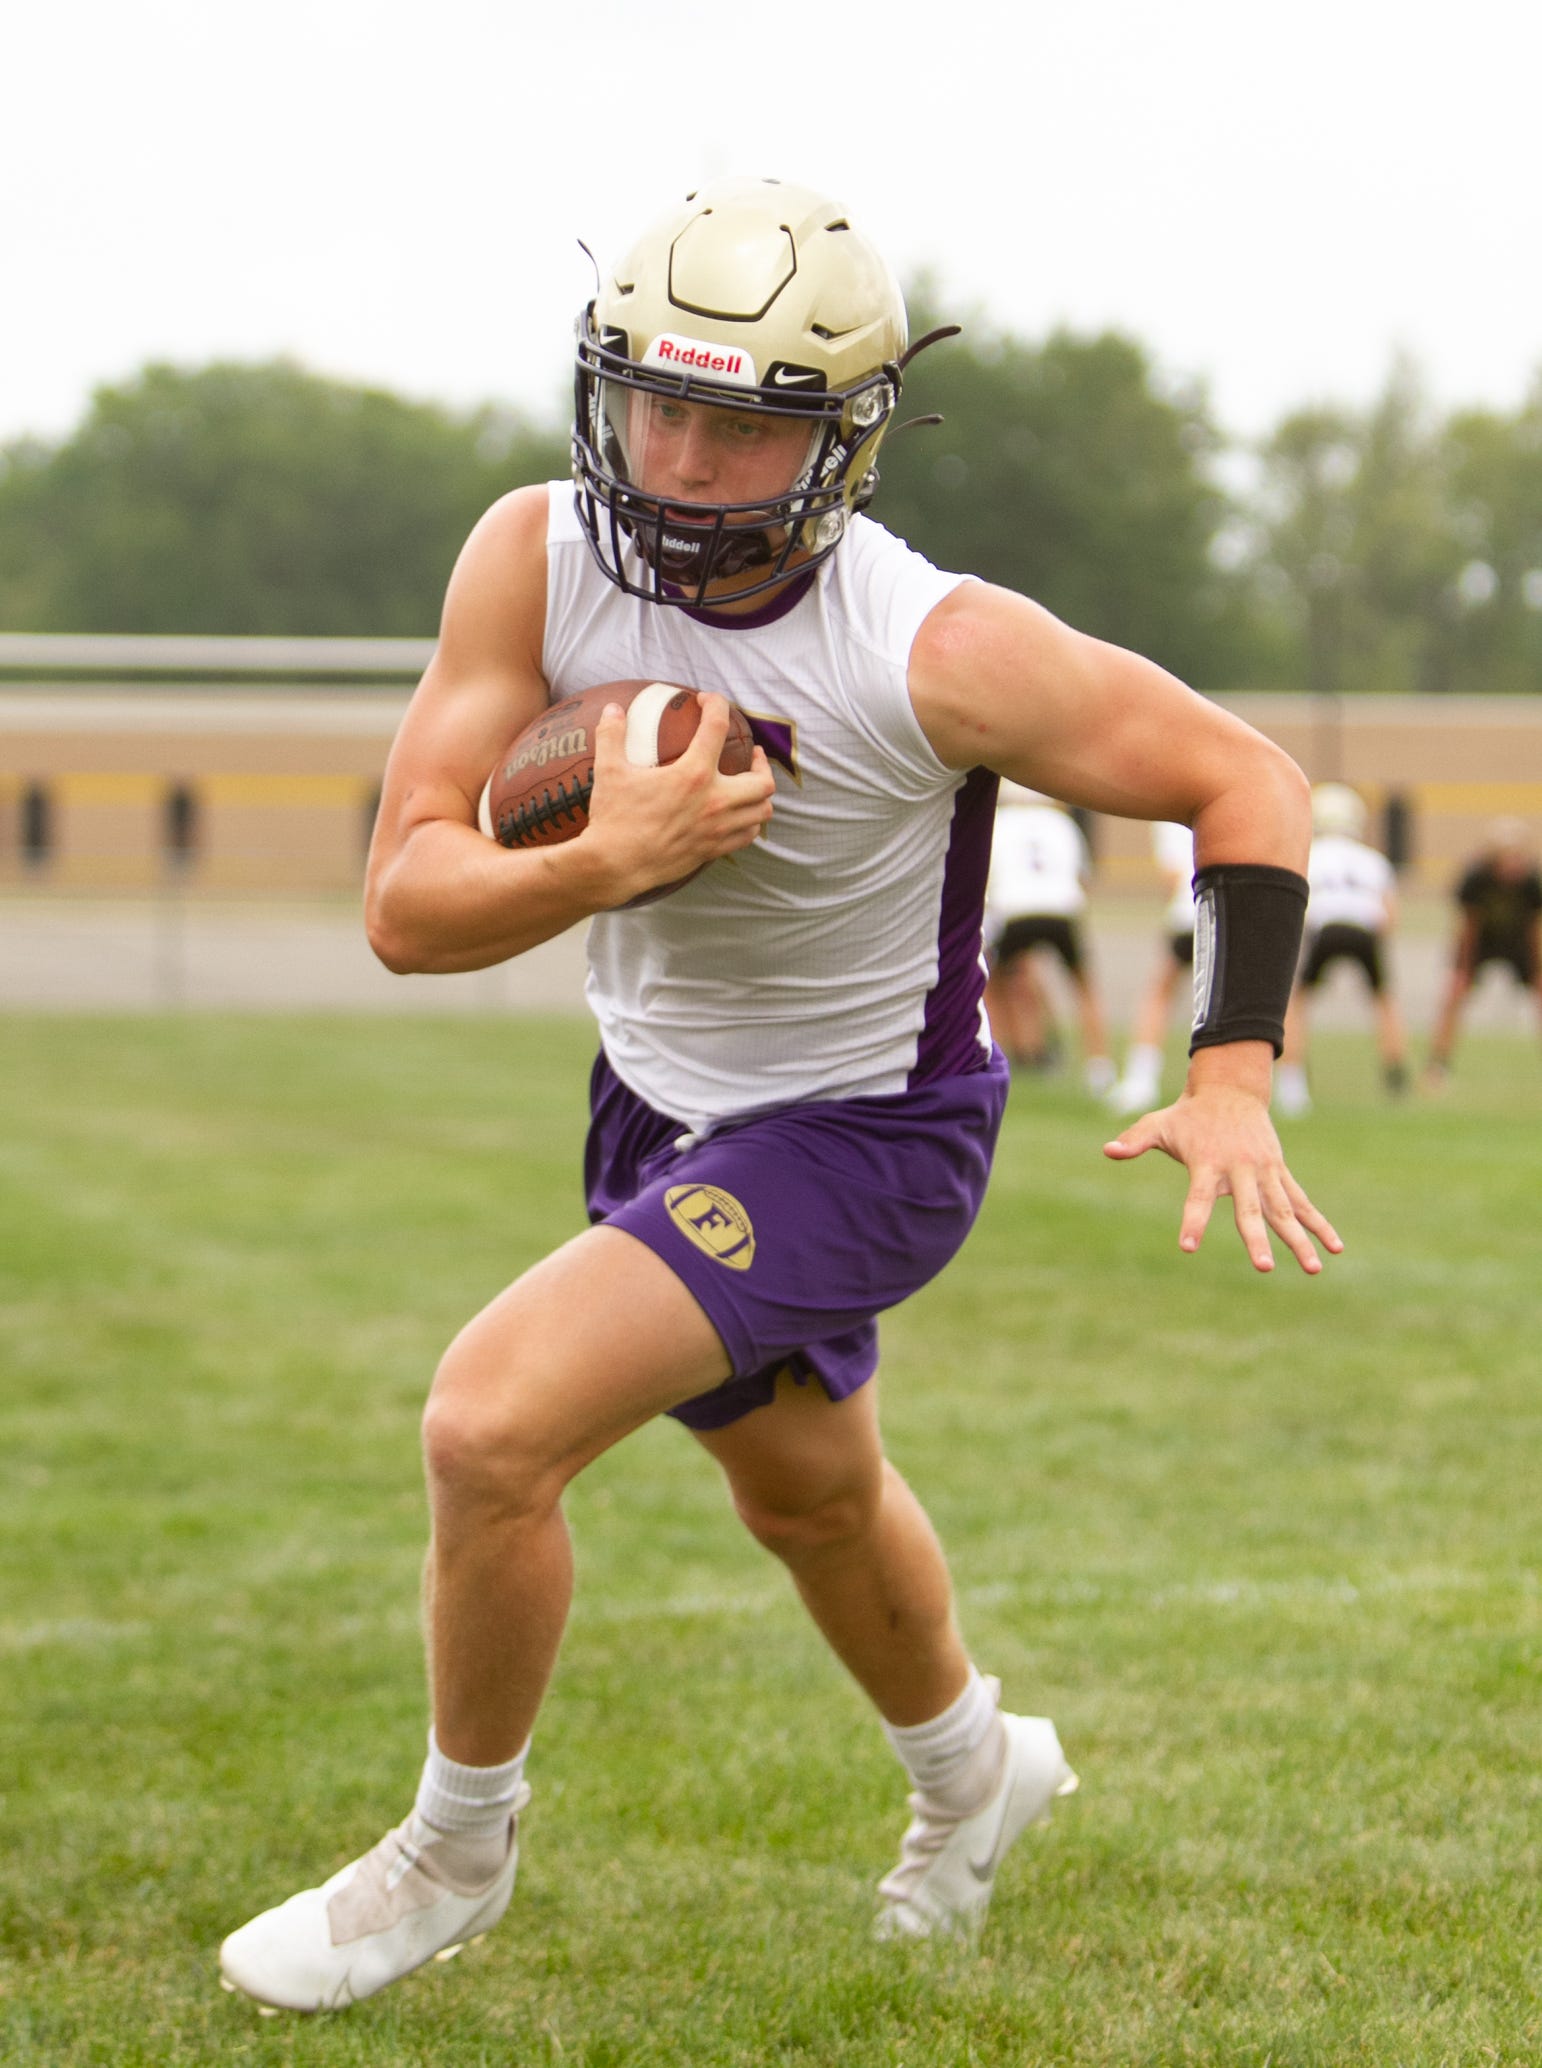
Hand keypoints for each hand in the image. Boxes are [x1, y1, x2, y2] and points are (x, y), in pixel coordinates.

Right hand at [583, 694, 774, 904]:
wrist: (615, 865)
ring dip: (761, 795)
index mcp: (692, 774)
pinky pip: (747, 836)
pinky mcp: (713, 850)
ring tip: (750, 786)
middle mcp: (714, 802)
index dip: (716, 705)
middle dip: (761, 763)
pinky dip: (750, 823)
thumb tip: (612, 709)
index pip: (717, 727)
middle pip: (763, 780)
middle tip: (750, 755)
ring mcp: (717, 829)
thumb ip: (612, 735)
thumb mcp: (609, 771)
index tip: (708, 700)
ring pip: (762, 811)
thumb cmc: (613, 817)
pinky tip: (739, 816)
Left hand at [1102, 1051, 1342, 1274]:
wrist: (1232, 1088)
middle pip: (1249, 1210)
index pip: (1198, 1197)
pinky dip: (1319, 1224)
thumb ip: (1135, 1140)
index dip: (1193, 1221)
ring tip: (1313, 1270)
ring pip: (1283, 1211)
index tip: (1187, 1247)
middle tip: (1263, 1268)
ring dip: (1299, 1240)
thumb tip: (1108, 1150)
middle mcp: (1240, 1170)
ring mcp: (1264, 1172)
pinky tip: (1335, 1248)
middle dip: (1256, 1239)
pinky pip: (1301, 1202)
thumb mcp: (1159, 1124)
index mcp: (1208, 1163)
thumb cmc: (1189, 1114)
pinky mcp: (1280, 1173)